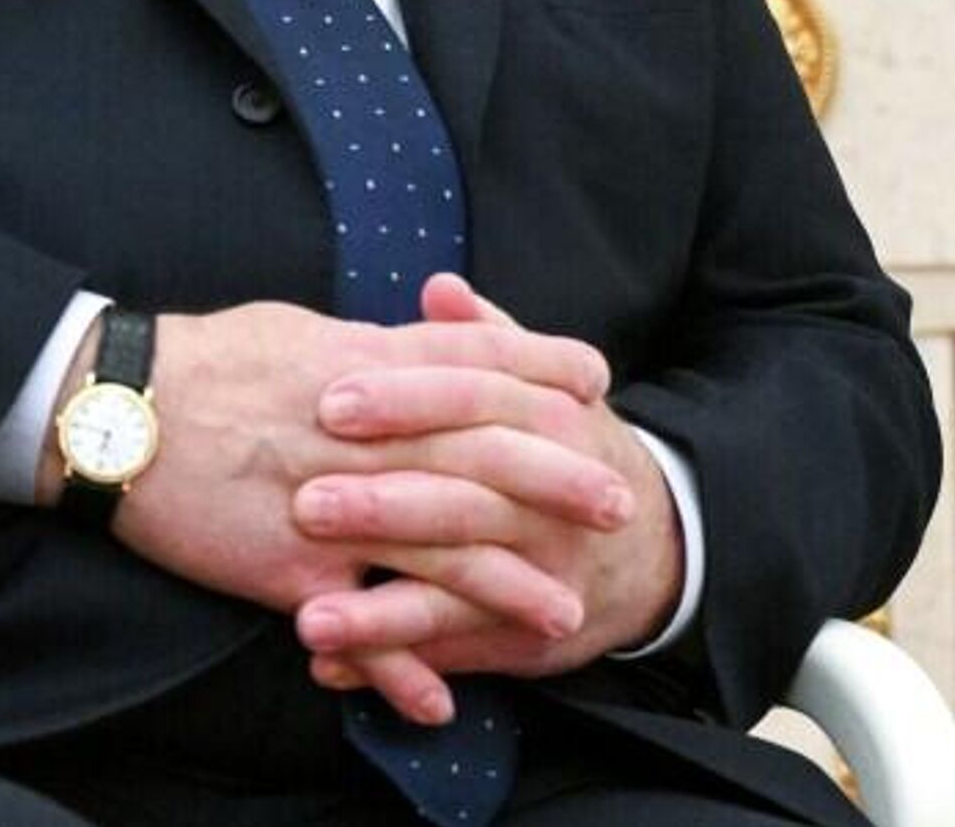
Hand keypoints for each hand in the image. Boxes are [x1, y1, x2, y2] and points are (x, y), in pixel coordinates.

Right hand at [54, 301, 608, 661]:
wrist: (117, 410)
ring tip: (564, 613)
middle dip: (554, 476)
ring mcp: (329, 504)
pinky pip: (358, 626)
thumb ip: (367, 345)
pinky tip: (442, 700)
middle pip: (476, 450)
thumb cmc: (204, 360)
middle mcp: (358, 432)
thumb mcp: (295, 329)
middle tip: (616, 501)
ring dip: (506, 586)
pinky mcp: (289, 568)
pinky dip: (400, 667)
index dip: (537, 365)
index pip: (468, 358)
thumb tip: (418, 341)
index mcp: (359, 363)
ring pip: (437, 545)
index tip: (594, 376)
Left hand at [292, 275, 684, 718]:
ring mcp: (544, 575)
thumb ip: (484, 340)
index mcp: (548, 418)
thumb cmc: (564, 445)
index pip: (472, 400)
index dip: (404, 399)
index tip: (331, 401)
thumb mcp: (540, 384)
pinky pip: (457, 651)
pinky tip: (331, 666)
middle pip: (463, 498)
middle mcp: (551, 500)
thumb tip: (439, 288)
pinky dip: (394, 663)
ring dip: (381, 613)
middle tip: (305, 504)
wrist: (649, 542)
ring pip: (458, 590)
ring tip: (309, 619)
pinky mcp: (528, 634)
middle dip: (384, 506)